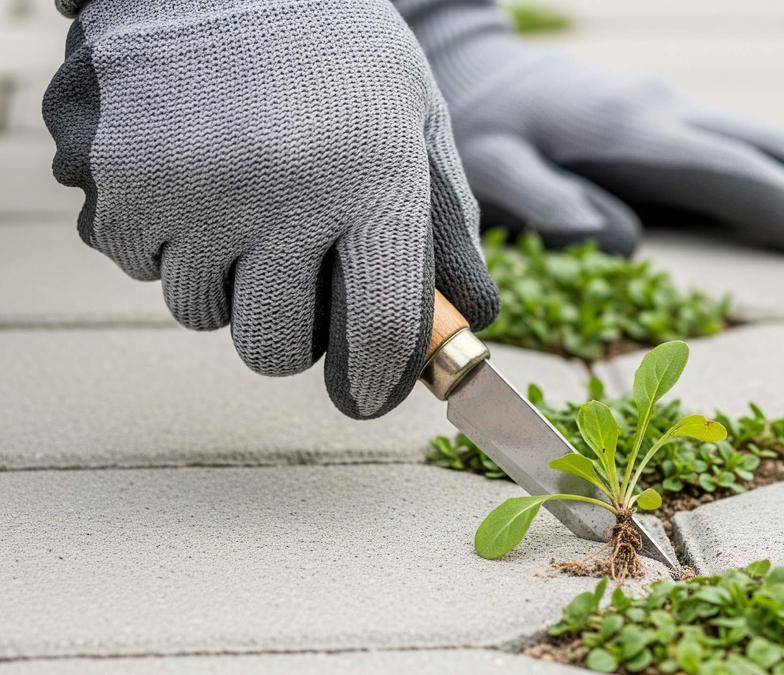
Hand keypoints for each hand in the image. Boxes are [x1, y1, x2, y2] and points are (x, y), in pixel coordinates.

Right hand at [44, 0, 497, 418]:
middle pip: (277, 347)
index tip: (368, 396)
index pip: (377, 332)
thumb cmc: (338, 55)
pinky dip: (167, 245)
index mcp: (375, 181)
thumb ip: (447, 229)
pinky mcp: (123, 183)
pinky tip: (194, 185)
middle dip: (293, 340)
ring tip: (246, 212)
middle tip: (300, 292)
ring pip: (203, 314)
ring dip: (228, 286)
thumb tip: (472, 322)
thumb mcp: (417, 124)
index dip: (375, 384)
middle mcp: (285, 195)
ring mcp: (194, 191)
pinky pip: (142, 266)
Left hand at [398, 1, 783, 257]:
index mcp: (630, 134)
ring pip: (772, 141)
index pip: (721, 173)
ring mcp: (678, 112)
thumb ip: (547, 200)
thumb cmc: (486, 131)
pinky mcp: (677, 118)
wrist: (483, 70)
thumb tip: (620, 241)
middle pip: (767, 152)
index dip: (783, 208)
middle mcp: (667, 116)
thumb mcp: (494, 166)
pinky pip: (753, 141)